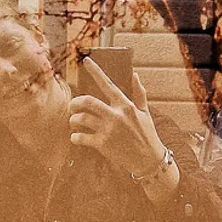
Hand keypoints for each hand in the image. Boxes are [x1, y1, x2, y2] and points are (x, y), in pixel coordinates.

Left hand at [69, 57, 166, 176]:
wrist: (149, 160)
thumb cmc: (148, 135)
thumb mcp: (145, 113)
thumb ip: (139, 94)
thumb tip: (135, 75)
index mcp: (125, 106)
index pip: (107, 84)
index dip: (95, 71)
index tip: (86, 61)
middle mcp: (116, 116)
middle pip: (87, 101)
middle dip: (74, 102)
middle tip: (72, 106)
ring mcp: (108, 130)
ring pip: (81, 119)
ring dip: (73, 120)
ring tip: (75, 122)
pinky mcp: (103, 145)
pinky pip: (80, 137)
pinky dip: (75, 137)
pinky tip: (77, 138)